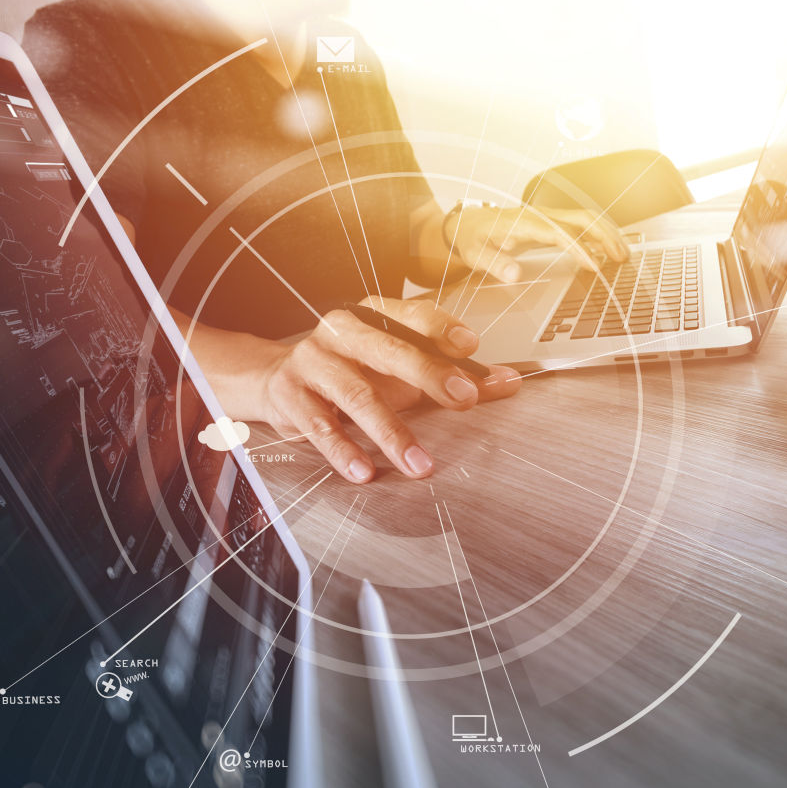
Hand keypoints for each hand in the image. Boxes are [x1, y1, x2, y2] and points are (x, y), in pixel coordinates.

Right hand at [256, 297, 519, 482]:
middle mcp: (342, 331)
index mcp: (374, 316)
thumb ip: (455, 375)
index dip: (442, 328)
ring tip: (421, 465)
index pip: (412, 314)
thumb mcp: (405, 371)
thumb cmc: (356, 373)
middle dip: (429, 372)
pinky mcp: (290, 396)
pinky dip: (343, 450)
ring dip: (391, 432)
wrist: (277, 381)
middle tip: (464, 398)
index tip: (471, 346)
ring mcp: (312, 361)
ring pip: (356, 394)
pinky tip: (365, 472)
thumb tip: (509, 381)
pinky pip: (320, 426)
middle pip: (389, 349)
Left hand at [445, 204, 629, 282]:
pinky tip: (607, 252)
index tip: (595, 266)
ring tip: (623, 256)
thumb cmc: (472, 239)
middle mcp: (540, 216)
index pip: (560, 233)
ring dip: (606, 234)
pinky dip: (597, 236)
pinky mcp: (550, 223)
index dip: (580, 248)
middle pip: (581, 218)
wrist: (467, 225)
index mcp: (524, 222)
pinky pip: (579, 225)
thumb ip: (495, 264)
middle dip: (605, 235)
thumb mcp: (476, 255)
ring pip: (585, 219)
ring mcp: (547, 217)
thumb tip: (514, 273)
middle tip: (622, 258)